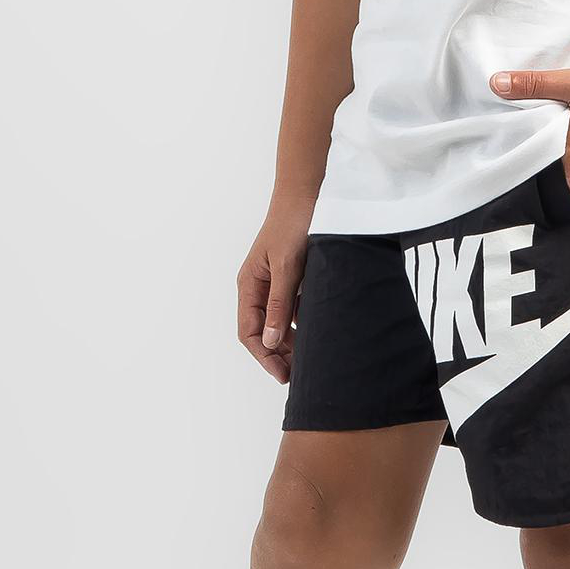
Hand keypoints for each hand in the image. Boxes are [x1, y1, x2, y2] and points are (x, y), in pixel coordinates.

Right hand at [238, 194, 312, 381]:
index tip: (284, 375)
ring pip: (280, 323)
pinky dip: (303, 324)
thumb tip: (271, 342)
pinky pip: (294, 309)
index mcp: (249, 285)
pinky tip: (319, 333)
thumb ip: (279, 304)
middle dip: (279, 354)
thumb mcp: (288, 267)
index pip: (250, 332)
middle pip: (264, 331)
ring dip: (292, 341)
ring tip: (311, 359)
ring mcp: (276, 283)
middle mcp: (259, 287)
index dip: (265, 357)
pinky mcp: (293, 278)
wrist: (309, 193)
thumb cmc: (294, 225)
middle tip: (301, 374)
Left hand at [489, 67, 569, 215]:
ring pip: (562, 201)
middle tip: (534, 161)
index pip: (528, 165)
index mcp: (563, 155)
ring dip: (555, 190)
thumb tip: (495, 83)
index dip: (520, 159)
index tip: (515, 152)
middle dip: (537, 174)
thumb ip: (534, 84)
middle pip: (544, 185)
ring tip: (551, 174)